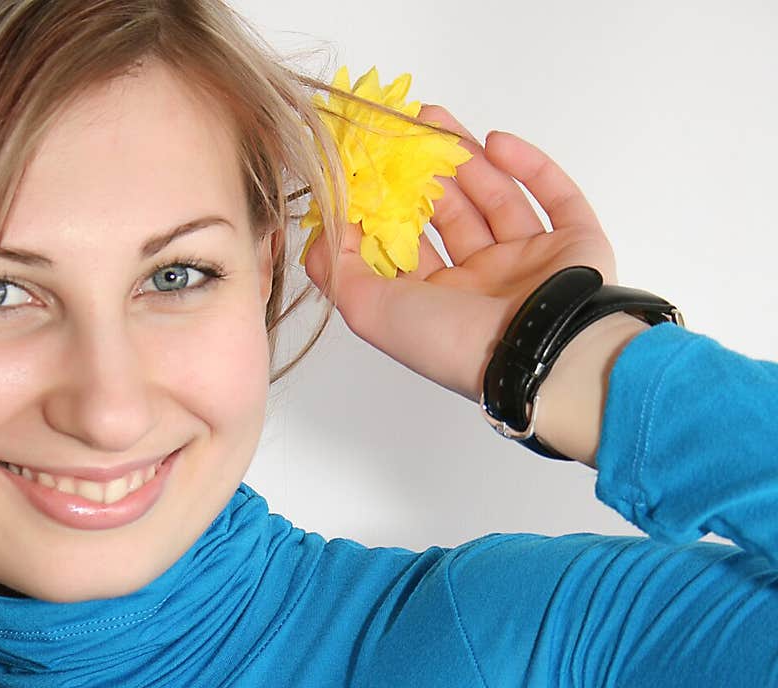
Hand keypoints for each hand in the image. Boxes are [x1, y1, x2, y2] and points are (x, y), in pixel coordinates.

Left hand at [302, 113, 617, 403]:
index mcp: (440, 307)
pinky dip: (529, 165)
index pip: (409, 247)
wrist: (537, 352)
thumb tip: (324, 228)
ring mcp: (531, 265)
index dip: (387, 206)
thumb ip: (337, 271)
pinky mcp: (576, 245)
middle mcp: (484, 287)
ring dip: (467, 159)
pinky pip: (555, 196)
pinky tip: (496, 142)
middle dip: (425, 174)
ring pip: (497, 198)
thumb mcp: (371, 311)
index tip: (367, 166)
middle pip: (452, 216)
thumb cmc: (455, 342)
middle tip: (403, 132)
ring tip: (436, 121)